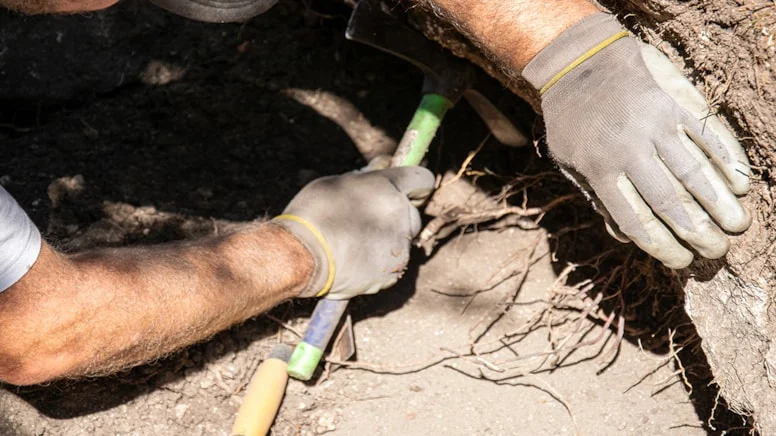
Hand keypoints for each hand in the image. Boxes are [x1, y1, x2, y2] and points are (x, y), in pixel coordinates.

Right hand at [272, 167, 434, 298]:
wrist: (303, 257)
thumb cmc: (313, 214)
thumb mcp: (334, 183)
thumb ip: (364, 179)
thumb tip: (379, 171)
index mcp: (389, 187)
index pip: (422, 179)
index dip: (414, 185)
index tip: (405, 191)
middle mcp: (401, 214)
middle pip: (412, 213)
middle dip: (396, 216)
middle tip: (367, 220)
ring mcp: (400, 246)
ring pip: (401, 241)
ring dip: (385, 240)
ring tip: (353, 243)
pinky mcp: (394, 272)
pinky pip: (391, 264)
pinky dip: (378, 263)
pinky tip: (354, 260)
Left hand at [522, 13, 750, 268]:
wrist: (579, 62)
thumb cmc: (572, 121)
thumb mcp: (569, 162)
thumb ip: (597, 198)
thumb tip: (627, 238)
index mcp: (600, 170)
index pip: (636, 220)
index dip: (662, 246)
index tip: (682, 263)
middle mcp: (629, 150)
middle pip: (671, 202)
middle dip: (698, 233)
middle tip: (717, 252)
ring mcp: (655, 125)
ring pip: (695, 173)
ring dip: (720, 203)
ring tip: (737, 226)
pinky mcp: (674, 103)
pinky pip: (707, 136)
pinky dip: (727, 160)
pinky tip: (741, 183)